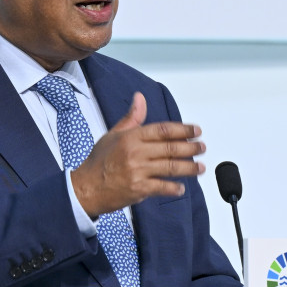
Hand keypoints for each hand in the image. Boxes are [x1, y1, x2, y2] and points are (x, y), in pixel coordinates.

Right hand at [69, 92, 205, 217]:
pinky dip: (174, 188)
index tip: (196, 130)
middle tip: (202, 147)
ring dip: (189, 168)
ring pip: (171, 167)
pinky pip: (162, 187)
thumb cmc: (99, 162)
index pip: (162, 130)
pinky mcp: (138, 189)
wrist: (85, 188)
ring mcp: (138, 171)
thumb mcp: (113, 135)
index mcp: (131, 137)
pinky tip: (181, 188)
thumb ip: (132, 118)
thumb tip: (140, 98)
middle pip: (171, 148)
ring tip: (200, 167)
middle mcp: (135, 153)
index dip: (183, 129)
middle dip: (191, 148)